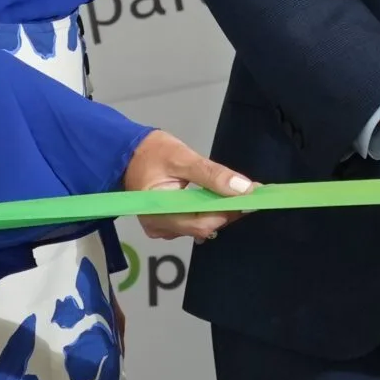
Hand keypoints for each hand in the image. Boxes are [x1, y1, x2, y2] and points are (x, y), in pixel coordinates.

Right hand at [125, 131, 255, 241]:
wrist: (126, 153)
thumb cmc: (152, 152)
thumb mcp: (184, 158)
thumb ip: (213, 175)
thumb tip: (245, 189)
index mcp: (159, 213)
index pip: (203, 223)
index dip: (229, 212)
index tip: (252, 197)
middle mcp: (159, 227)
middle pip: (204, 227)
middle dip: (227, 211)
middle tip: (247, 193)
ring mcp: (162, 228)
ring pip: (201, 226)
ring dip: (219, 211)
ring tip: (233, 193)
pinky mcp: (166, 223)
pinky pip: (193, 222)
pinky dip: (208, 211)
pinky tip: (216, 198)